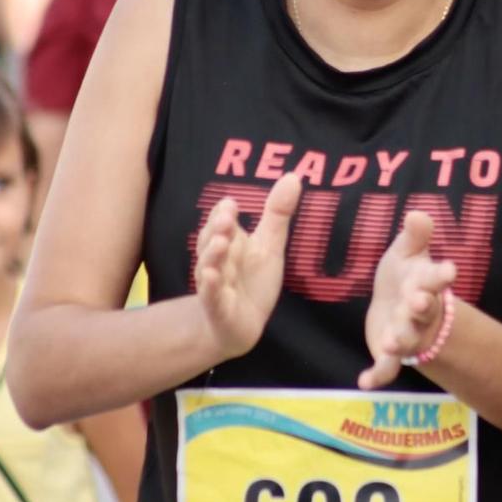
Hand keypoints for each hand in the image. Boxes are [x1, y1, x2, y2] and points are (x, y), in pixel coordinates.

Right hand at [194, 173, 301, 359]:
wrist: (241, 325)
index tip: (231, 203)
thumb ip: (277, 212)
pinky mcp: (217, 307)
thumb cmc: (251, 281)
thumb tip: (293, 175)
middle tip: (227, 218)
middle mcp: (218, 259)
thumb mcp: (269, 245)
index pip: (221, 220)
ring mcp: (215, 283)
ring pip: (209, 265)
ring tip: (221, 242)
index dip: (224, 212)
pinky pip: (211, 294)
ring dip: (213, 254)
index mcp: (229, 240)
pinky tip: (212, 276)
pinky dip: (211, 286)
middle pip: (212, 239)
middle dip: (217, 228)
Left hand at [358, 210, 457, 389]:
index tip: (449, 269)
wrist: (399, 306)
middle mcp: (420, 311)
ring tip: (391, 341)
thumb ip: (415, 236)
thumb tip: (419, 212)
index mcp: (425, 283)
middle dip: (421, 307)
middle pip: (424, 310)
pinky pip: (387, 367)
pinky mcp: (391, 355)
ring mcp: (407, 334)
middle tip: (418, 302)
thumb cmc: (406, 275)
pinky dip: (378, 375)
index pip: (436, 278)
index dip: (442, 274)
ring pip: (407, 339)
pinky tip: (365, 383)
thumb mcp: (408, 252)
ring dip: (401, 341)